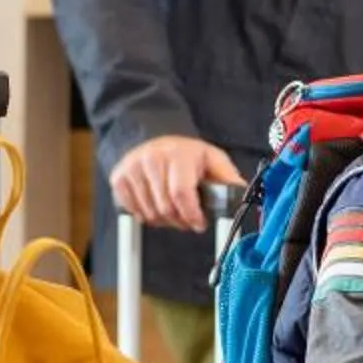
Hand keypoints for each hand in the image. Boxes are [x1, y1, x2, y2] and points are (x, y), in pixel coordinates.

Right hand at [110, 135, 239, 230]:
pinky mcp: (119, 178)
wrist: (153, 139)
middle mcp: (152, 158)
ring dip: (164, 221)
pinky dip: (146, 216)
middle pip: (166, 208)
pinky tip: (156, 206)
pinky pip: (133, 211)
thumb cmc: (186, 155)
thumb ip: (228, 179)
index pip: (181, 193)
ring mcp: (132, 168)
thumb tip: (244, 195)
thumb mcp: (212, 159)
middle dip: (181, 221)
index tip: (199, 223)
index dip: (191, 215)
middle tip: (188, 220)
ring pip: (149, 213)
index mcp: (179, 154)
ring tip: (174, 212)